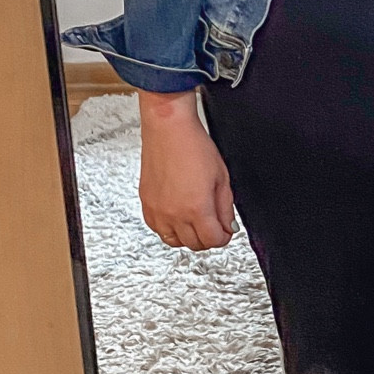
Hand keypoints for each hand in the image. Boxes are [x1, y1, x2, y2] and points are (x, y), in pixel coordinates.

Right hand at [137, 89, 234, 250]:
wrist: (168, 129)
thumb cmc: (194, 146)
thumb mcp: (221, 177)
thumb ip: (226, 207)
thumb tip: (228, 226)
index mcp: (197, 208)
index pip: (213, 240)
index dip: (224, 237)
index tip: (226, 230)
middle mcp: (175, 213)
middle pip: (195, 244)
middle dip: (208, 238)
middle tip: (214, 225)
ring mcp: (157, 210)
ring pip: (174, 241)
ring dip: (188, 236)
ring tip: (196, 222)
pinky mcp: (146, 203)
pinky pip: (158, 229)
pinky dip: (170, 229)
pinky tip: (178, 216)